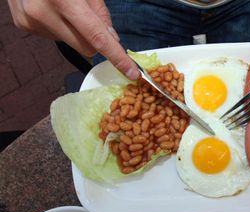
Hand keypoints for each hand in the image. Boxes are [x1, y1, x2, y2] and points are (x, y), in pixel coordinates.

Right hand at [7, 0, 139, 79]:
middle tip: (89, 19)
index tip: (131, 72)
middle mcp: (44, 13)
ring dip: (74, 31)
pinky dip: (59, 27)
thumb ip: (100, 13)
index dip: (117, 57)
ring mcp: (31, 21)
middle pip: (85, 47)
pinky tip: (52, 10)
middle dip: (94, 39)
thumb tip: (113, 40)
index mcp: (63, 1)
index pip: (97, 37)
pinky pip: (55, 37)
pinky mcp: (24, 25)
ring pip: (70, 44)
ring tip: (64, 7)